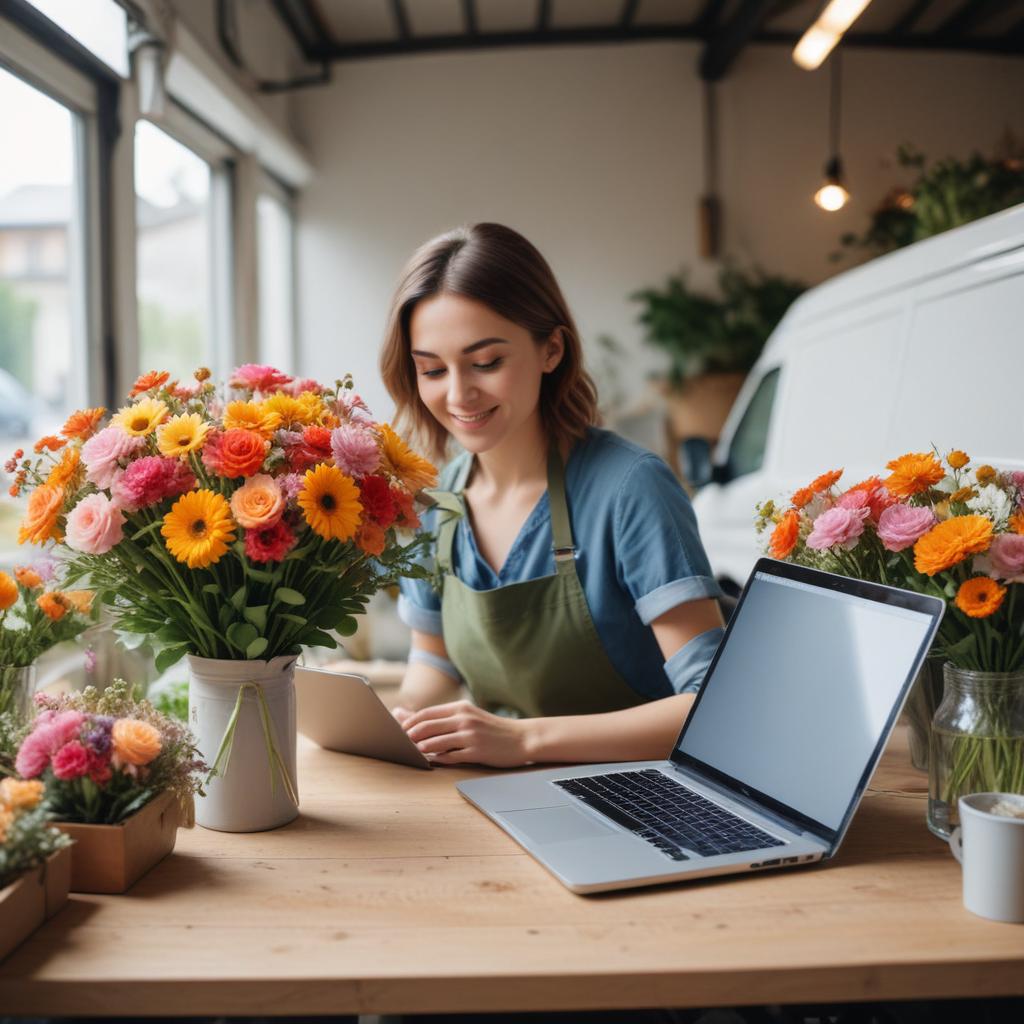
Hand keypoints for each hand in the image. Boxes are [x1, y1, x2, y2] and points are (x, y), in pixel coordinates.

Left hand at [398, 700, 529, 766]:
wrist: (522, 738)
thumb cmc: (491, 729)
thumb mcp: (467, 716)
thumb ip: (439, 717)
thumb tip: (404, 713)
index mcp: (461, 708)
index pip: (426, 714)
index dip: (408, 724)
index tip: (397, 732)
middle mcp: (465, 719)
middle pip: (427, 726)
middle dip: (409, 736)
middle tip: (398, 744)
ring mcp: (471, 735)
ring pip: (436, 742)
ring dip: (420, 749)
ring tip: (411, 754)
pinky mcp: (477, 751)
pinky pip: (451, 757)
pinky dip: (438, 759)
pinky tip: (430, 761)